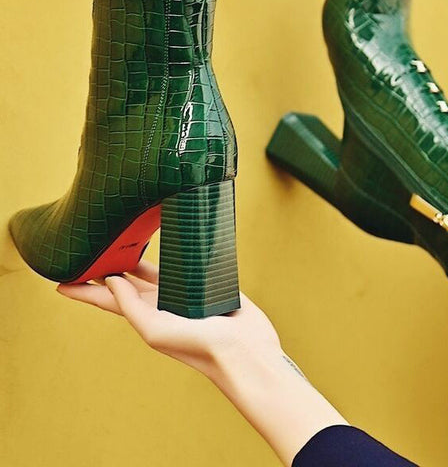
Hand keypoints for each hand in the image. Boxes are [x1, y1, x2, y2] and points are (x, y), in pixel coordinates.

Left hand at [57, 261, 281, 380]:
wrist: (244, 350)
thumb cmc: (200, 347)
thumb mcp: (156, 330)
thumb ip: (131, 306)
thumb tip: (111, 278)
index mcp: (144, 316)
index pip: (106, 299)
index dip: (83, 291)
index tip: (60, 280)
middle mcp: (159, 303)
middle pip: (124, 281)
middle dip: (106, 267)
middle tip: (90, 247)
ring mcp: (181, 292)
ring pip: (152, 268)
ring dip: (135, 256)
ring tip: (119, 239)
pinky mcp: (203, 282)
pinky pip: (182, 262)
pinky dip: (172, 252)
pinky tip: (167, 240)